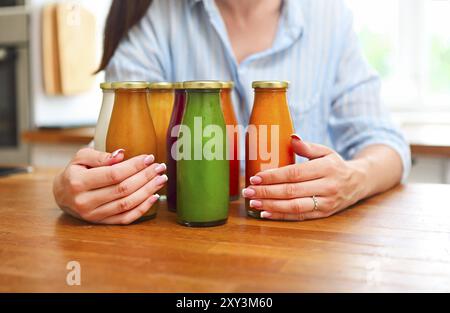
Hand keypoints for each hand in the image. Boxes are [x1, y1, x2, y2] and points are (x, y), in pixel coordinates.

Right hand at [53, 148, 166, 224]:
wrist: (62, 195)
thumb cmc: (75, 171)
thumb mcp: (80, 157)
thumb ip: (99, 155)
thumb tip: (121, 154)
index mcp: (78, 182)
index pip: (113, 174)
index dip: (134, 166)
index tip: (149, 158)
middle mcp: (85, 201)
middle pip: (123, 189)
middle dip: (145, 177)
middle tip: (160, 167)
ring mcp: (94, 215)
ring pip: (127, 204)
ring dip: (148, 191)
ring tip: (161, 179)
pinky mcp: (102, 223)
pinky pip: (126, 218)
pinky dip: (142, 208)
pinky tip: (154, 197)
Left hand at [242, 134, 366, 220]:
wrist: (358, 183)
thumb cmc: (335, 165)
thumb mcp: (325, 151)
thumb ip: (308, 146)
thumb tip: (291, 137)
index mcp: (326, 168)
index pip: (295, 173)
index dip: (274, 176)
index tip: (255, 177)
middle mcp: (327, 187)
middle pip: (292, 191)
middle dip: (267, 192)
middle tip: (248, 190)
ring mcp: (326, 203)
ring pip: (295, 206)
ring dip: (271, 205)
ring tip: (253, 202)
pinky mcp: (324, 214)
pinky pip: (300, 217)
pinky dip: (281, 216)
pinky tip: (265, 213)